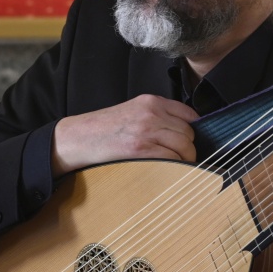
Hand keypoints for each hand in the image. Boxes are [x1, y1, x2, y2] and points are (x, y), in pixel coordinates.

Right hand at [52, 94, 197, 173]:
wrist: (79, 137)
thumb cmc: (104, 128)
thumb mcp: (133, 111)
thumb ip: (156, 116)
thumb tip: (181, 132)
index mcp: (151, 101)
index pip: (189, 114)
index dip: (193, 130)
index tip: (190, 141)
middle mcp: (152, 113)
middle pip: (188, 132)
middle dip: (189, 147)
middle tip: (183, 157)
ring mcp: (147, 130)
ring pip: (184, 146)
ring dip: (186, 159)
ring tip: (178, 165)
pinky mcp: (140, 148)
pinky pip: (172, 158)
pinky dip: (176, 166)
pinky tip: (170, 170)